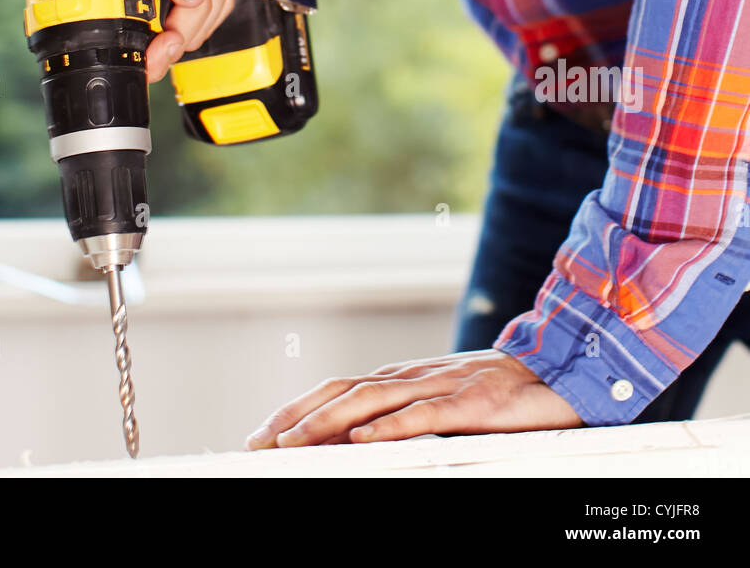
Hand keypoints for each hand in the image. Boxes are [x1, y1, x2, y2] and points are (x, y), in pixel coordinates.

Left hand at [245, 349, 583, 447]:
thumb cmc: (496, 395)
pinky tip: (365, 439)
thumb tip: (355, 441)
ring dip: (328, 423)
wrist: (555, 372)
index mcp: (402, 378)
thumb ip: (402, 415)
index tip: (260, 434)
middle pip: (342, 391)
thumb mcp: (442, 404)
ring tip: (294, 443)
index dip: (296, 409)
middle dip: (296, 417)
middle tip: (259, 442)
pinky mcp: (470, 401)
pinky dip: (390, 426)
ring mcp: (440, 386)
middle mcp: (412, 377)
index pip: (337, 389)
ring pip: (372, 401)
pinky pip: (424, 414)